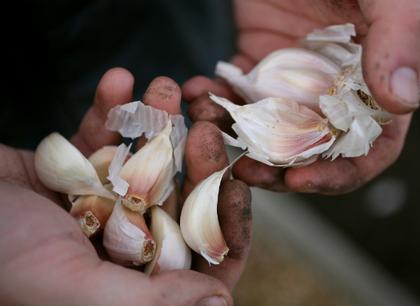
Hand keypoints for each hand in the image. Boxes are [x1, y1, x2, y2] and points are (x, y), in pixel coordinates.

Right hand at [0, 68, 251, 305]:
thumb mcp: (73, 287)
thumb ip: (148, 301)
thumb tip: (219, 304)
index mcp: (130, 284)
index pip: (200, 260)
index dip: (225, 223)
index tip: (234, 183)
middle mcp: (121, 245)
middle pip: (178, 201)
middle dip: (194, 160)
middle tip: (203, 124)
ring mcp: (99, 204)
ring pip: (145, 163)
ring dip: (156, 121)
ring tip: (163, 87)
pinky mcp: (73, 171)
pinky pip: (102, 138)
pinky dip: (108, 110)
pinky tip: (117, 81)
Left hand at [182, 0, 419, 193]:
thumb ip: (401, 36)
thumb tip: (403, 101)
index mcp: (372, 84)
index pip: (366, 149)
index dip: (337, 175)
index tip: (299, 182)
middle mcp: (333, 92)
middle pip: (310, 153)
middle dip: (277, 170)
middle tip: (245, 171)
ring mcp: (291, 83)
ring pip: (266, 132)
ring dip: (237, 138)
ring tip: (210, 127)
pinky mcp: (257, 68)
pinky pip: (236, 97)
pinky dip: (215, 100)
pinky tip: (199, 91)